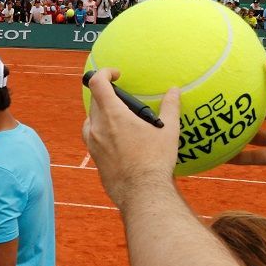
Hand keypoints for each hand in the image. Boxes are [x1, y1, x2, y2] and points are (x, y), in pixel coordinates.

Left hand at [82, 67, 180, 206]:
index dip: (104, 73)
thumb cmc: (155, 161)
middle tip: (125, 100)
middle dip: (108, 95)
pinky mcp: (93, 158)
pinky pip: (92, 137)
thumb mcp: (168, 131)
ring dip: (102, 114)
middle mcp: (97, 127)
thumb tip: (174, 91)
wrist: (141, 193)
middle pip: (95, 101)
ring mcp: (92, 143)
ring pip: (91, 120)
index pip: (97, 83)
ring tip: (121, 119)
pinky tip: (118, 139)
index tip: (116, 75)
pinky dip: (101, 132)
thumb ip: (170, 107)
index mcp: (113, 115)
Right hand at [230, 57, 265, 181]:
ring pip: (255, 135)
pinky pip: (255, 156)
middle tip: (223, 105)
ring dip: (239, 133)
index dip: (260, 84)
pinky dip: (240, 157)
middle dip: (245, 110)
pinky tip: (224, 156)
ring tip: (218, 129)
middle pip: (261, 113)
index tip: (241, 78)